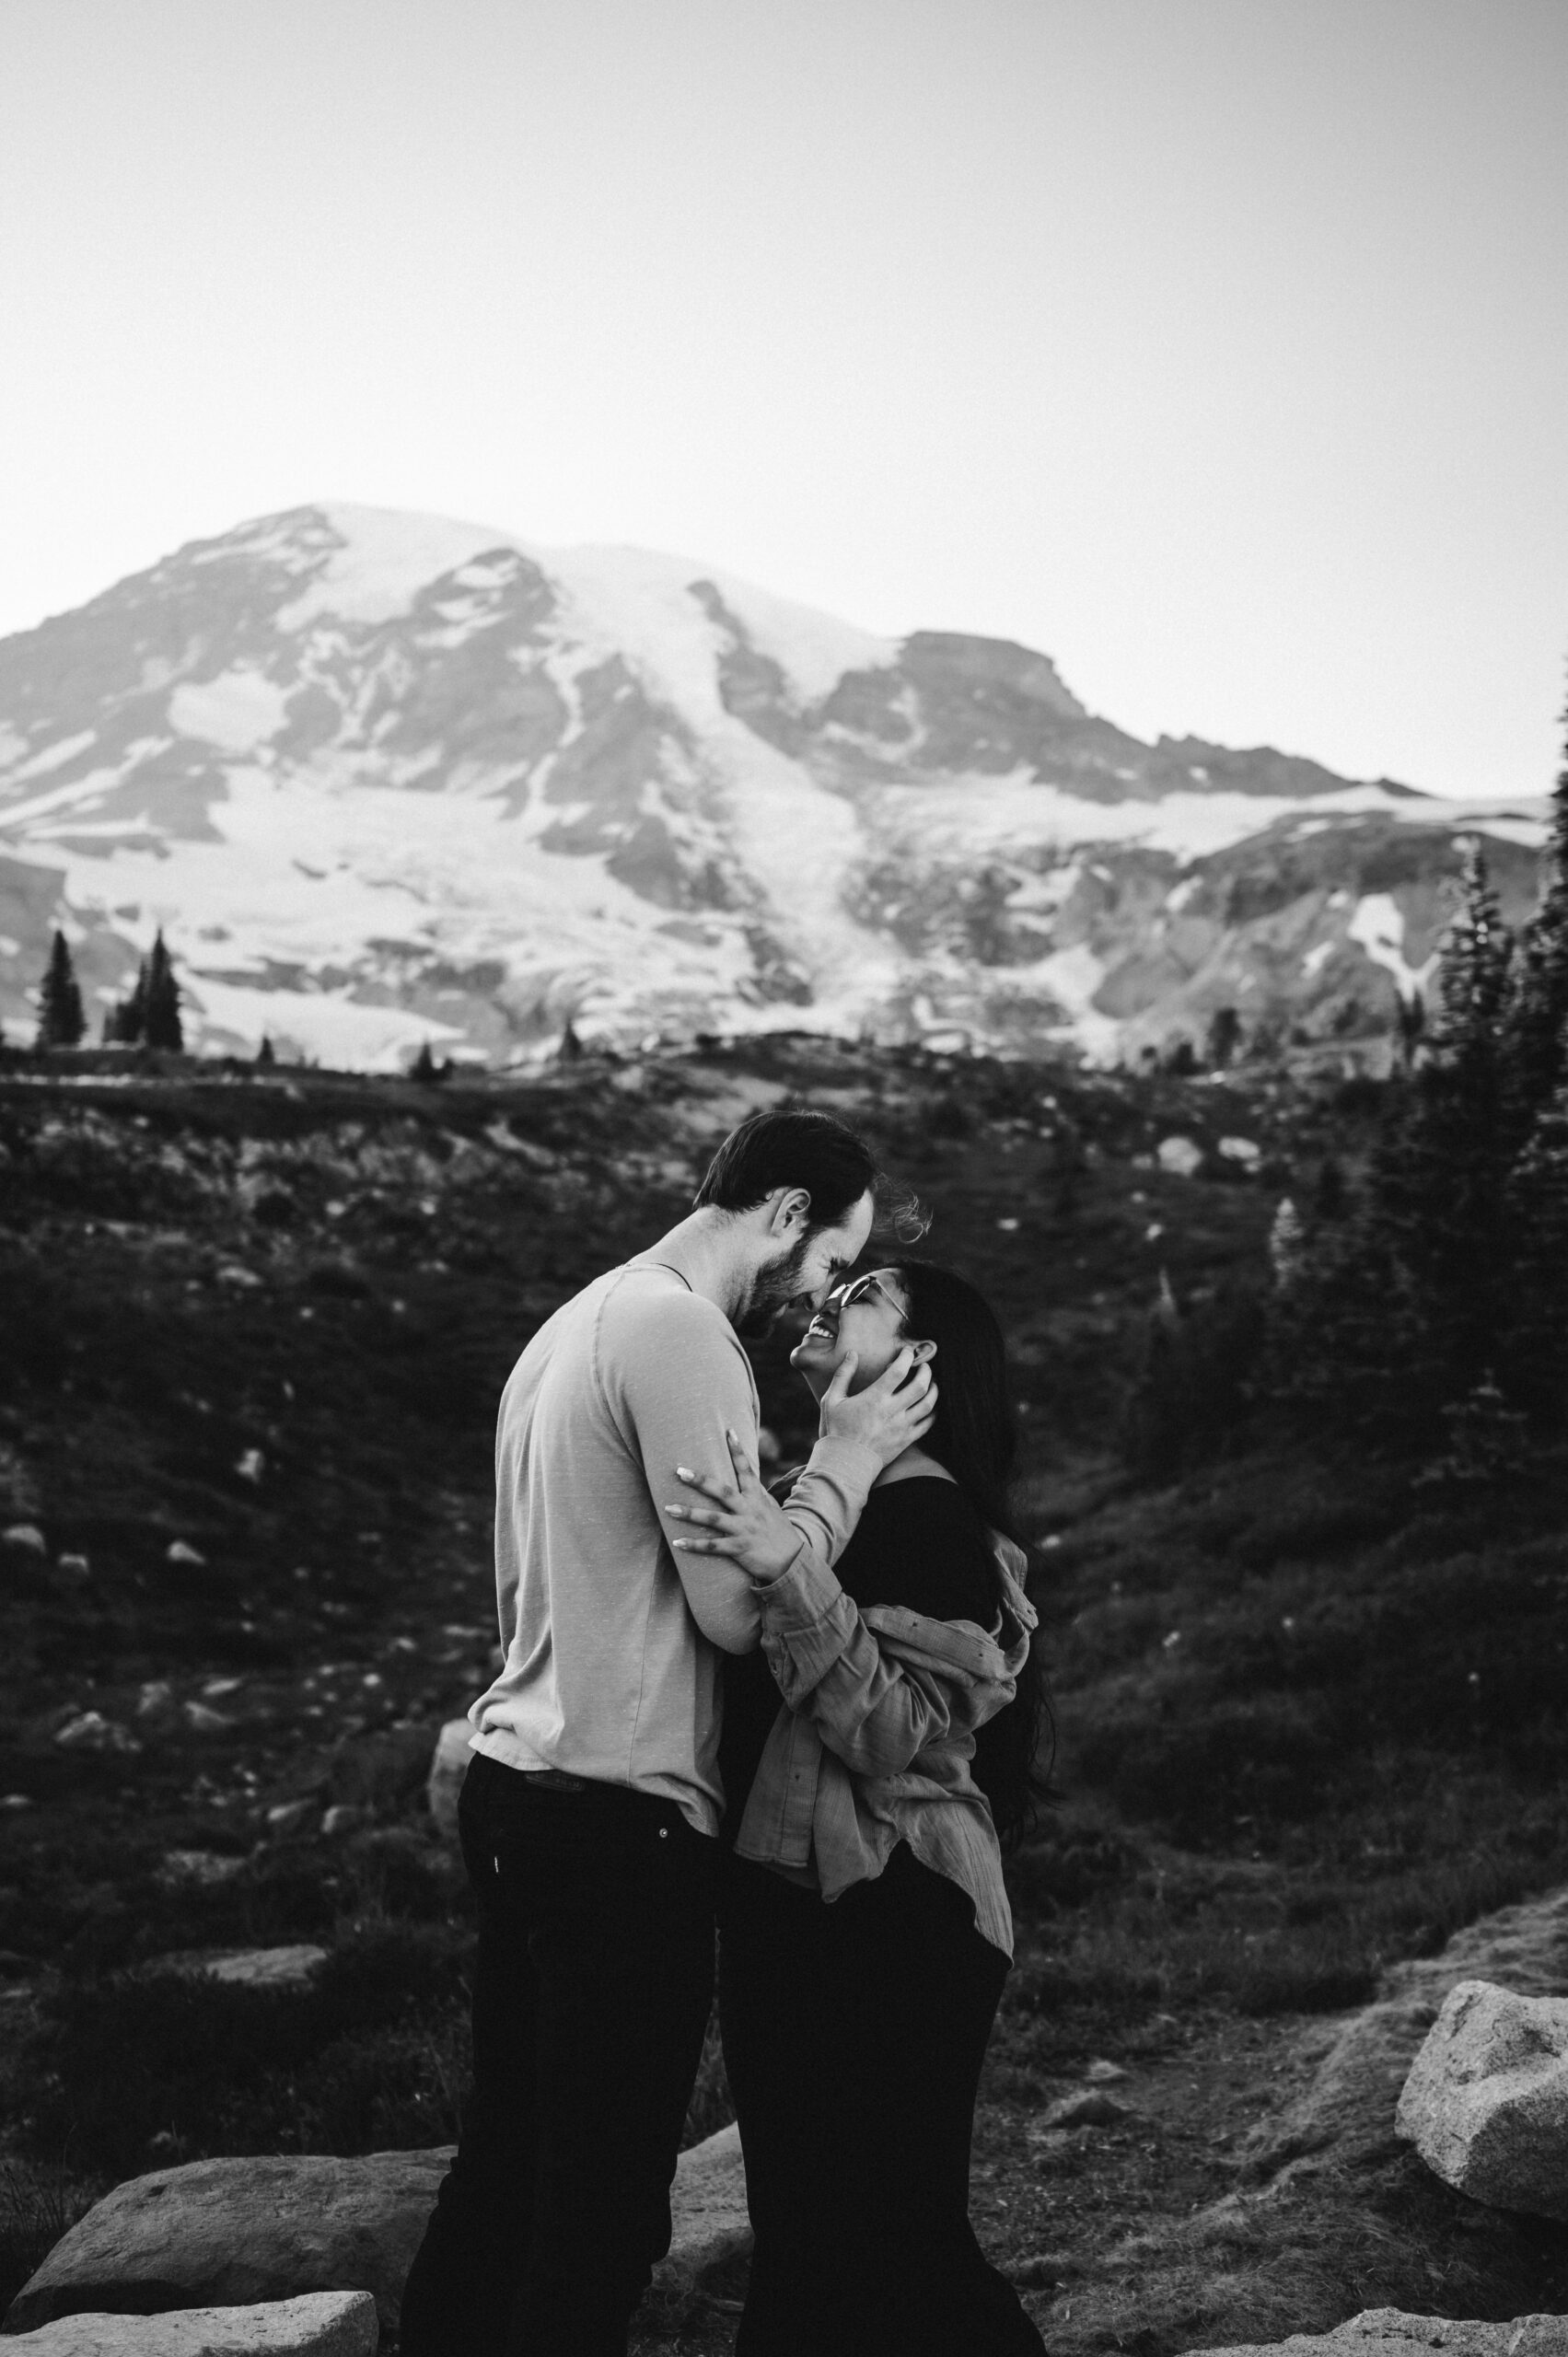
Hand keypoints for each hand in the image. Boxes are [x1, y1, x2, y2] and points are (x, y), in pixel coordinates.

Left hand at [666, 1429, 801, 1580]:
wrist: (792, 1561)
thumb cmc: (777, 1530)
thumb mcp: (769, 1506)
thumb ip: (755, 1490)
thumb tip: (745, 1471)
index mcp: (757, 1498)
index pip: (746, 1470)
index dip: (738, 1451)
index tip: (729, 1432)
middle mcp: (750, 1511)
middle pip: (723, 1492)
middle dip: (701, 1481)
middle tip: (680, 1471)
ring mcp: (744, 1530)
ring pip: (713, 1519)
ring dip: (689, 1514)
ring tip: (668, 1508)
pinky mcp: (740, 1549)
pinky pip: (713, 1547)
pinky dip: (694, 1545)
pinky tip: (677, 1542)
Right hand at [818, 1345, 936, 1467]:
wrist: (844, 1464)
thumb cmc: (835, 1430)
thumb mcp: (831, 1400)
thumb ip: (843, 1375)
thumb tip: (851, 1354)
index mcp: (874, 1398)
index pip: (899, 1371)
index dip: (907, 1357)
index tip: (908, 1351)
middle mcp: (892, 1411)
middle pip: (920, 1385)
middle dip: (926, 1371)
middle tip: (924, 1365)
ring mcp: (901, 1427)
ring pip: (928, 1404)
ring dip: (933, 1390)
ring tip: (931, 1383)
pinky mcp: (906, 1440)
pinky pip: (927, 1424)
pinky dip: (932, 1413)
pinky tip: (930, 1406)